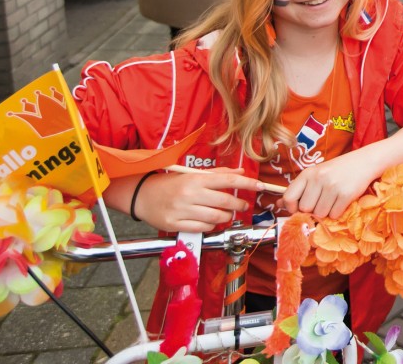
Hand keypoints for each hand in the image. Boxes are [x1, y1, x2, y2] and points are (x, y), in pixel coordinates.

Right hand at [135, 167, 261, 232]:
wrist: (142, 196)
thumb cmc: (171, 184)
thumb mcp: (193, 175)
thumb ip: (218, 174)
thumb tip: (240, 173)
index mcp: (196, 179)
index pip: (228, 180)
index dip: (247, 184)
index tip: (261, 186)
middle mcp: (190, 194)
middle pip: (224, 202)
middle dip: (239, 205)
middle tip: (242, 205)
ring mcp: (182, 210)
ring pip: (216, 218)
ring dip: (226, 217)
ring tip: (226, 214)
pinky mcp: (175, 224)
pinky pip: (202, 229)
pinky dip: (211, 226)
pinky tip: (210, 221)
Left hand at [280, 149, 380, 219]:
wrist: (365, 162)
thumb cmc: (337, 170)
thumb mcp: (316, 174)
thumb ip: (299, 189)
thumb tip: (278, 204)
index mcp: (308, 173)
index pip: (289, 197)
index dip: (292, 208)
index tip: (299, 208)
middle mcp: (318, 178)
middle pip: (305, 209)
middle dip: (312, 210)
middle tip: (322, 202)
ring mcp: (332, 186)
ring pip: (320, 214)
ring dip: (326, 212)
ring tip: (333, 200)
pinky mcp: (346, 194)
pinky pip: (334, 215)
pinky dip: (337, 212)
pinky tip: (341, 202)